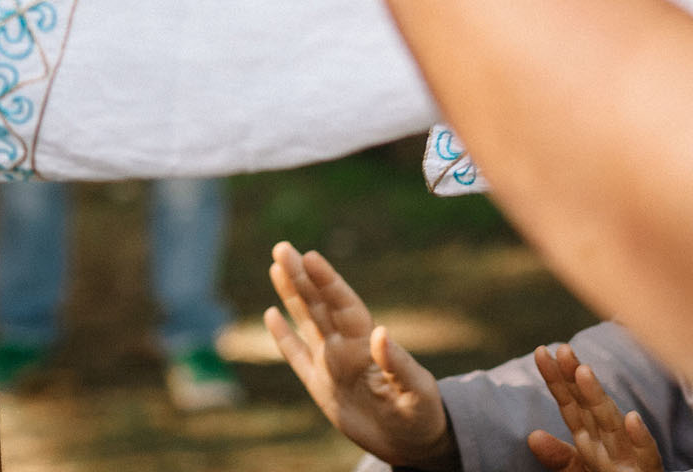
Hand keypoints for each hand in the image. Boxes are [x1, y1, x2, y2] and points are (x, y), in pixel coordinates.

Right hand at [264, 242, 453, 468]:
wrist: (411, 444)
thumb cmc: (421, 416)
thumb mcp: (417, 392)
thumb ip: (398, 364)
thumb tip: (381, 332)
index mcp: (366, 345)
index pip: (343, 305)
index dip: (327, 281)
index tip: (310, 257)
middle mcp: (344, 347)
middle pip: (319, 304)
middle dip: (301, 276)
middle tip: (283, 248)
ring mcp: (330, 364)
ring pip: (305, 321)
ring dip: (291, 294)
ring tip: (276, 265)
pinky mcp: (319, 385)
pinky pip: (296, 355)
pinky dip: (282, 336)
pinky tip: (271, 314)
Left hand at [525, 345, 663, 471]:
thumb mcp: (579, 470)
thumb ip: (559, 456)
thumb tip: (532, 436)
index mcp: (591, 438)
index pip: (570, 405)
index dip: (556, 379)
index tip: (540, 352)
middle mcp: (610, 441)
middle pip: (589, 406)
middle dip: (575, 379)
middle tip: (562, 349)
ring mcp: (630, 456)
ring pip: (613, 424)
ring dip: (599, 399)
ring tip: (583, 372)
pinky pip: (647, 455)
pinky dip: (641, 438)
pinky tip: (633, 419)